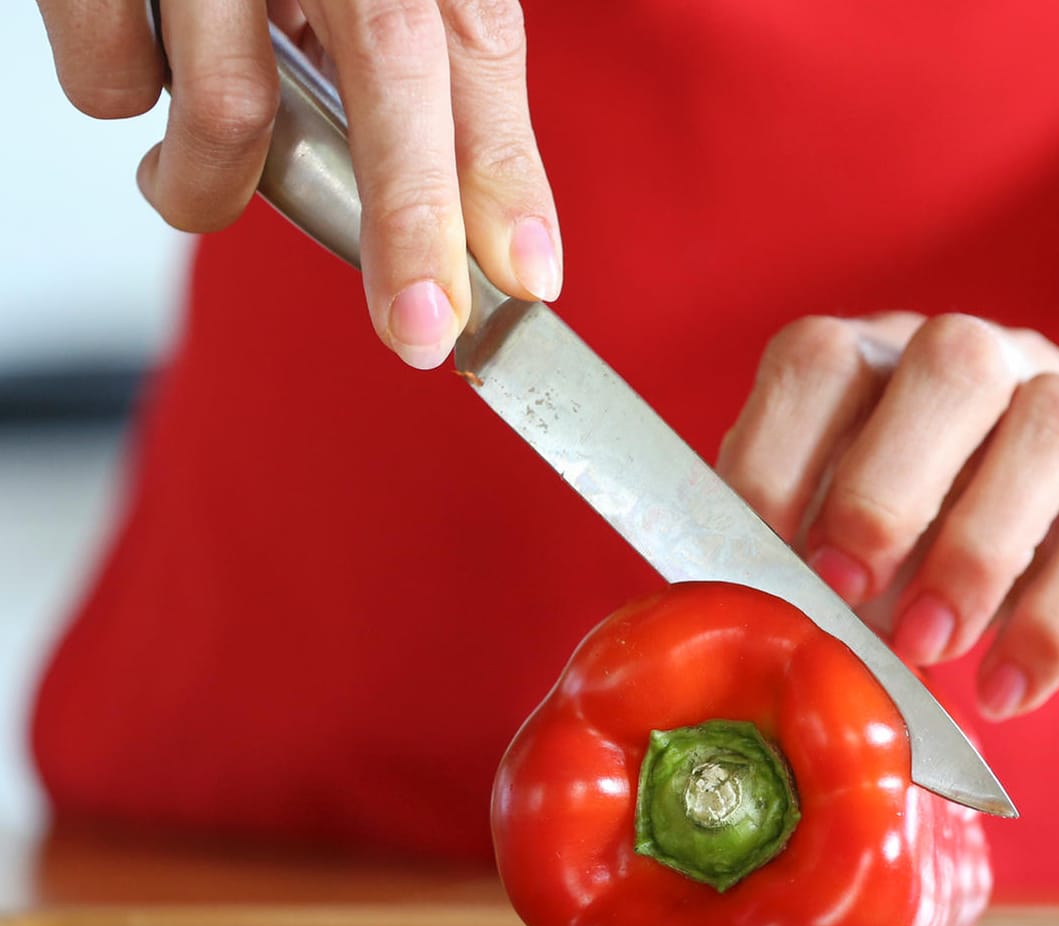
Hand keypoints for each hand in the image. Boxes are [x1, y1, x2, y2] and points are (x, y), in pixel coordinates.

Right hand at [36, 0, 560, 368]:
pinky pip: (110, 81)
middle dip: (409, 222)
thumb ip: (438, 92)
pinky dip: (123, 103)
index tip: (528, 276)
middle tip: (420, 330)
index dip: (505, 174)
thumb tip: (499, 249)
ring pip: (230, 107)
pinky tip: (142, 65)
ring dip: (218, 188)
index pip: (479, 44)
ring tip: (198, 181)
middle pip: (391, 68)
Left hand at [717, 313, 1058, 719]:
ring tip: (925, 647)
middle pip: (954, 360)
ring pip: (1055, 424)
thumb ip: (801, 555)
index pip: (824, 356)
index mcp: (893, 364)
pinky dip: (1052, 624)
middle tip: (845, 593)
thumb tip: (740, 616)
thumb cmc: (945, 545)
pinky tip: (1001, 690)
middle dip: (884, 486)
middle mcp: (996, 365)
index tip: (757, 556)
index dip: (776, 453)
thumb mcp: (861, 543)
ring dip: (975, 550)